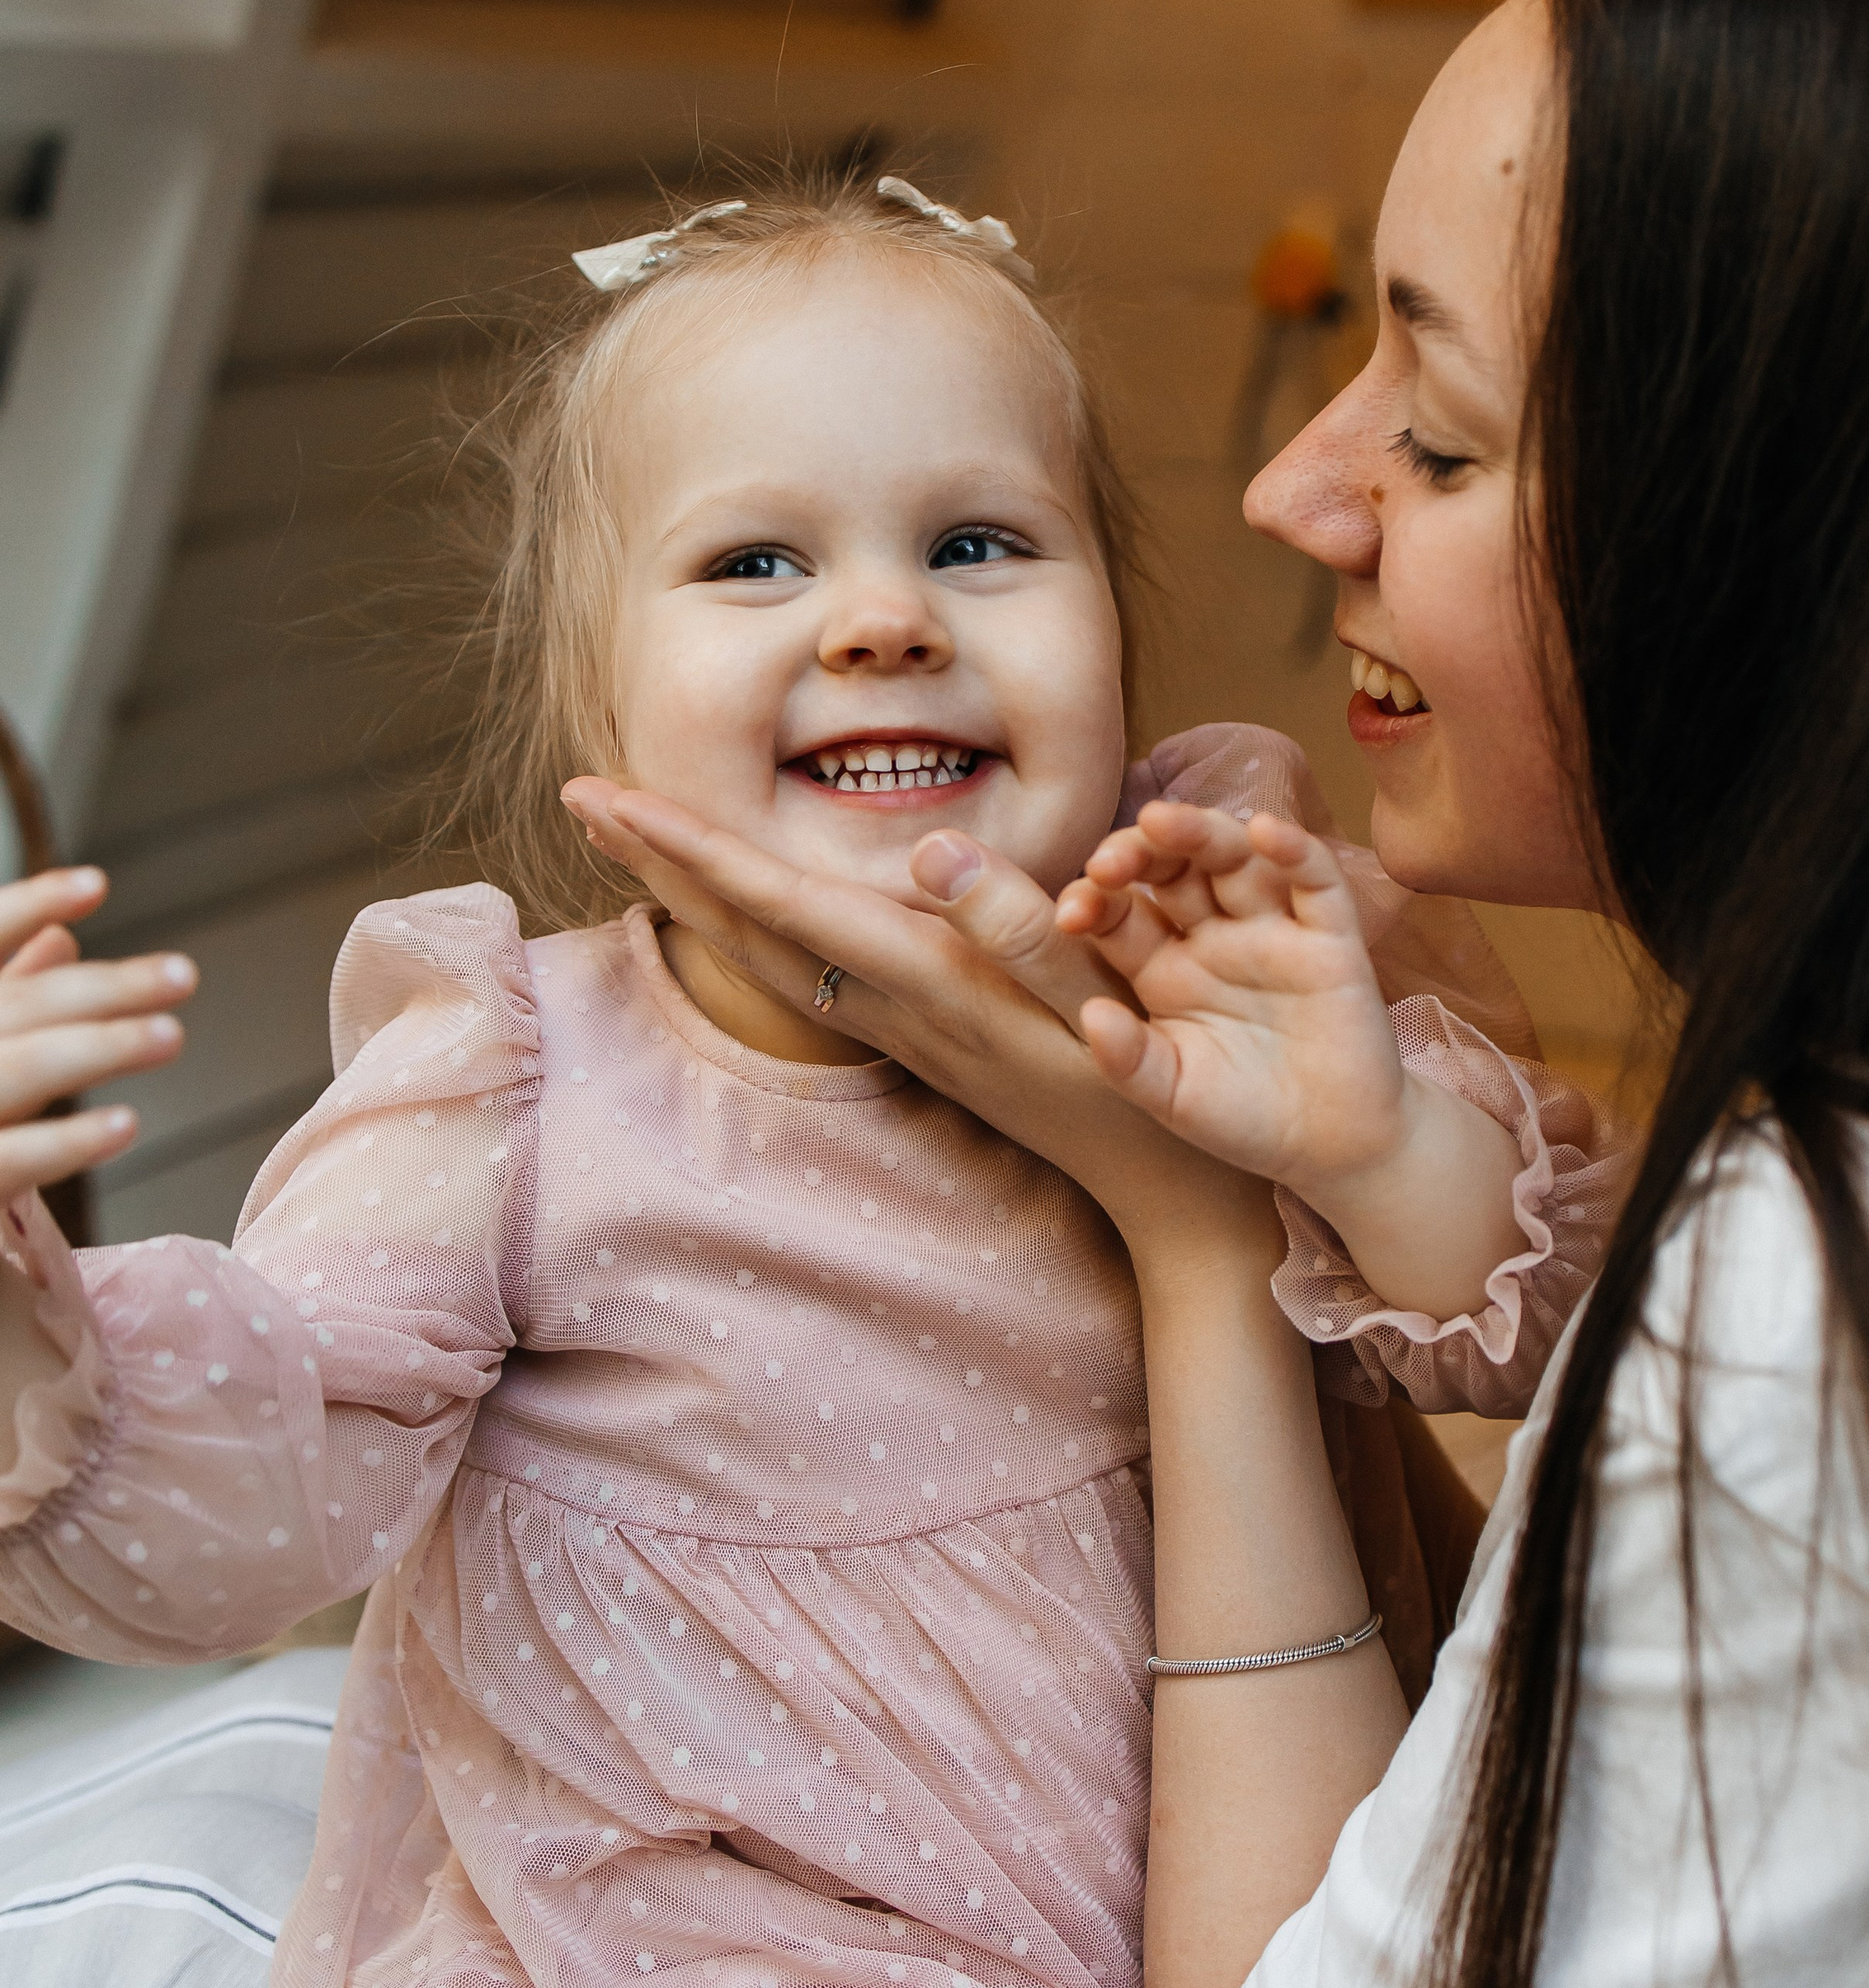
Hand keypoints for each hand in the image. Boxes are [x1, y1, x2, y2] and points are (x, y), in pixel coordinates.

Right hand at [0, 868, 194, 1204]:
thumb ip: (6, 995)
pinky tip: (126, 1123)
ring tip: (171, 1035)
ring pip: (14, 1069)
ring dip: (96, 1048)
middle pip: (14, 1009)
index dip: (25, 906)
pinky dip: (65, 1141)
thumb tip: (63, 937)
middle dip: (100, 989)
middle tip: (184, 976)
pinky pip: (8, 1160)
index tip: (96, 886)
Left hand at [560, 780, 1277, 1271]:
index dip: (688, 844)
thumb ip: (1015, 919)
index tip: (606, 796)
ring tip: (635, 842)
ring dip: (694, 894)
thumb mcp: (1099, 994)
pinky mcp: (921, 1041)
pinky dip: (749, 928)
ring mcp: (903, 1031)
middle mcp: (894, 1008)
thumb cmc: (1154, 1079)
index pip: (778, 900)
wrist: (1171, 1193)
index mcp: (926, 977)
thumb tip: (927, 849)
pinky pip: (803, 975)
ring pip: (763, 954)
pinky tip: (739, 914)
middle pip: (745, 927)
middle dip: (659, 858)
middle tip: (579, 794)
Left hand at [1058, 805, 1411, 1214]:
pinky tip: (1266, 833)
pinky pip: (1314, 881)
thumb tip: (1089, 1015)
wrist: (1335, 1148)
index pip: (1119, 913)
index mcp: (1163, 969)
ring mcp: (1273, 930)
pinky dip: (1295, 851)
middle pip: (1172, 869)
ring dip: (1200, 832)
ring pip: (1235, 858)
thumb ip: (1130, 1062)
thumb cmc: (1243, 1120)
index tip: (1069, 914)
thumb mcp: (1173, 1098)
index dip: (1094, 901)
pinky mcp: (1332, 937)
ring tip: (1161, 821)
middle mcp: (1213, 937)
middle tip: (1109, 860)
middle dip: (1139, 853)